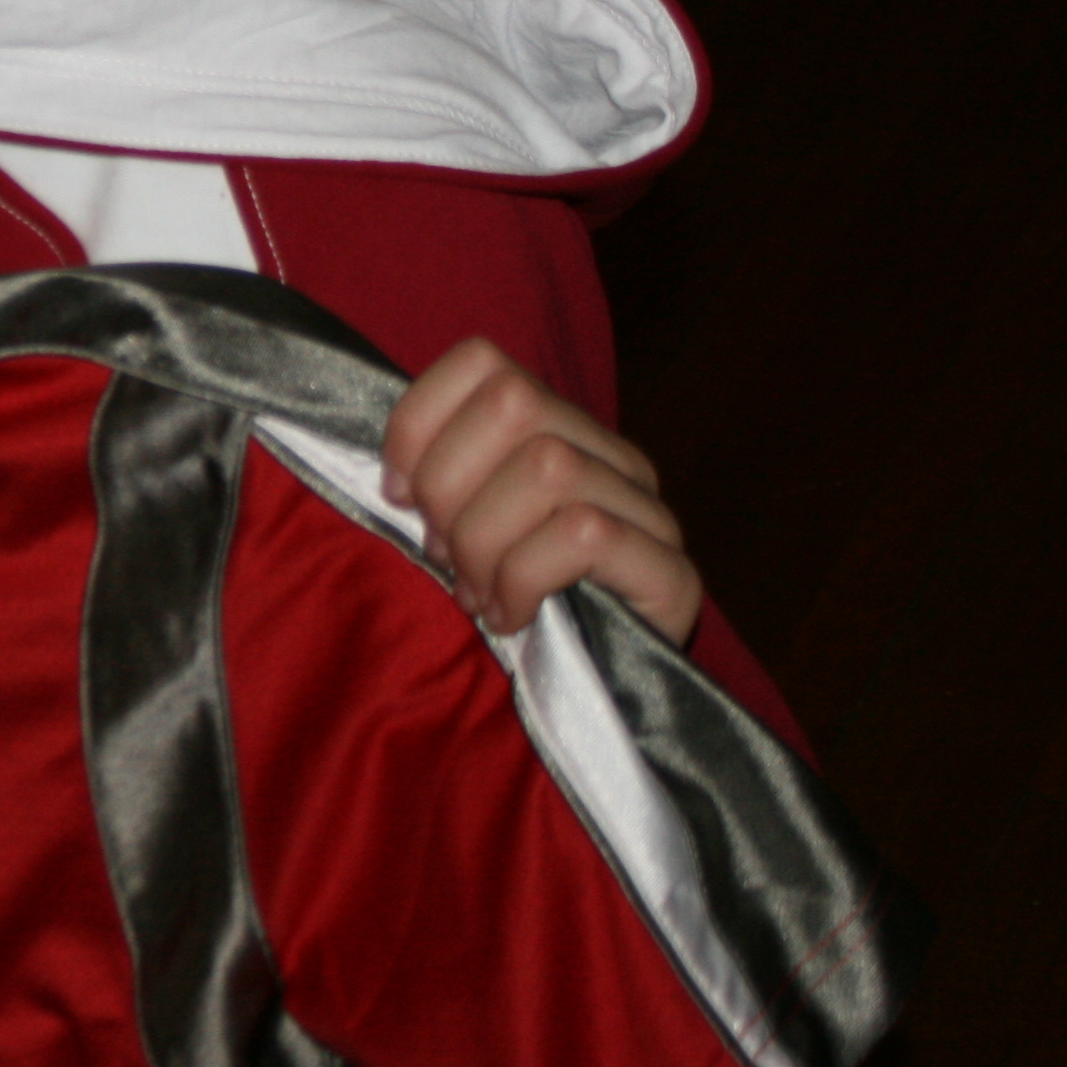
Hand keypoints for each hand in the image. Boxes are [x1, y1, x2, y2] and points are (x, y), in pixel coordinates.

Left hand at [377, 338, 701, 644]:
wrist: (601, 705)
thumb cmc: (516, 612)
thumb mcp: (463, 535)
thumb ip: (440, 486)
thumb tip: (395, 479)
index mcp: (557, 430)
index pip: (482, 362)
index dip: (419, 420)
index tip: (396, 493)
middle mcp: (610, 455)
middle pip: (513, 401)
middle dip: (450, 483)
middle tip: (442, 553)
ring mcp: (648, 509)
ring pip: (548, 466)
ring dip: (484, 540)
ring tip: (473, 593)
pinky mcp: (672, 571)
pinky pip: (585, 535)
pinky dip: (525, 578)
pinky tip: (510, 619)